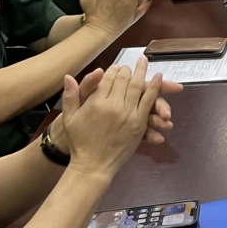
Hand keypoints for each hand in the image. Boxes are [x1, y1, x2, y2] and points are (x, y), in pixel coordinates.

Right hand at [60, 59, 165, 178]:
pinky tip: (158, 77)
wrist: (93, 165)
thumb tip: (68, 76)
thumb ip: (70, 96)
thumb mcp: (69, 118)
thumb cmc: (79, 142)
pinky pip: (148, 101)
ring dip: (142, 72)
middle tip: (130, 65)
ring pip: (137, 87)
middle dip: (127, 70)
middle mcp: (113, 106)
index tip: (116, 67)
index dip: (113, 70)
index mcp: (95, 103)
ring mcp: (128, 114)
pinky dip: (155, 88)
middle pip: (124, 80)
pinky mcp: (139, 124)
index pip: (108, 78)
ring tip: (144, 62)